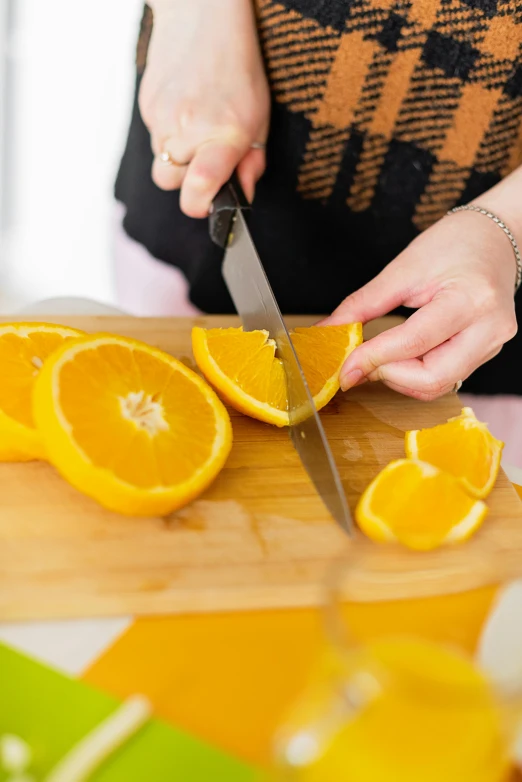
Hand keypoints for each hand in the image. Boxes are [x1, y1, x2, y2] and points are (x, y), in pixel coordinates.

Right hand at [140, 0, 269, 216]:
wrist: (202, 15)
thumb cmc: (238, 69)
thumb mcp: (259, 119)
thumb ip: (251, 164)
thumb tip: (242, 198)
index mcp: (223, 135)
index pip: (198, 189)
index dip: (200, 206)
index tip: (209, 203)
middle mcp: (188, 129)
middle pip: (171, 183)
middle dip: (186, 179)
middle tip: (205, 157)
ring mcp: (162, 117)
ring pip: (160, 161)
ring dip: (176, 155)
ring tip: (196, 125)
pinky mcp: (146, 105)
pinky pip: (153, 137)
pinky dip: (167, 132)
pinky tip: (184, 107)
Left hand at [323, 208, 518, 400]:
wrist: (494, 238)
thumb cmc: (453, 244)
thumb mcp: (403, 268)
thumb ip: (363, 304)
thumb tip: (328, 331)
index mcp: (470, 299)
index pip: (414, 342)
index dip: (373, 359)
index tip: (344, 368)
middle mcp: (489, 329)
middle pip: (432, 378)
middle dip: (388, 376)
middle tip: (361, 363)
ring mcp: (492, 345)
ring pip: (439, 385)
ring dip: (400, 379)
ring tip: (380, 356)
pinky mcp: (487, 353)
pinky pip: (446, 378)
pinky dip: (415, 375)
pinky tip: (400, 357)